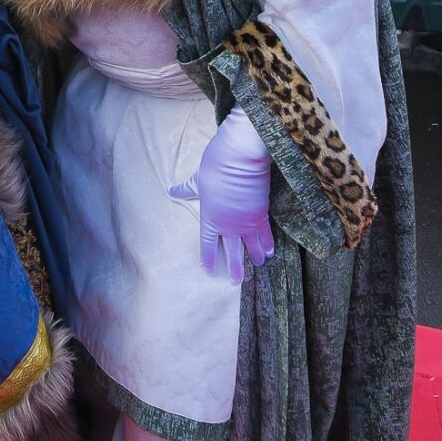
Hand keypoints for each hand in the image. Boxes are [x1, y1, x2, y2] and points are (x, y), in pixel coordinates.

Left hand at [167, 110, 273, 283]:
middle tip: (236, 283)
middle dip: (234, 268)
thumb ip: (186, 190)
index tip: (208, 271)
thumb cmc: (215, 166)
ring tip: (257, 267)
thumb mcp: (197, 180)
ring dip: (254, 258)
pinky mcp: (261, 214)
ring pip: (251, 246)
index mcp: (210, 218)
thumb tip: (171, 191)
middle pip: (231, 251)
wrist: (240, 158)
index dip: (208, 258)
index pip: (207, 244)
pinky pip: (266, 234)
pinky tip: (270, 252)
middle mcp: (228, 225)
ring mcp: (246, 222)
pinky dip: (268, 243)